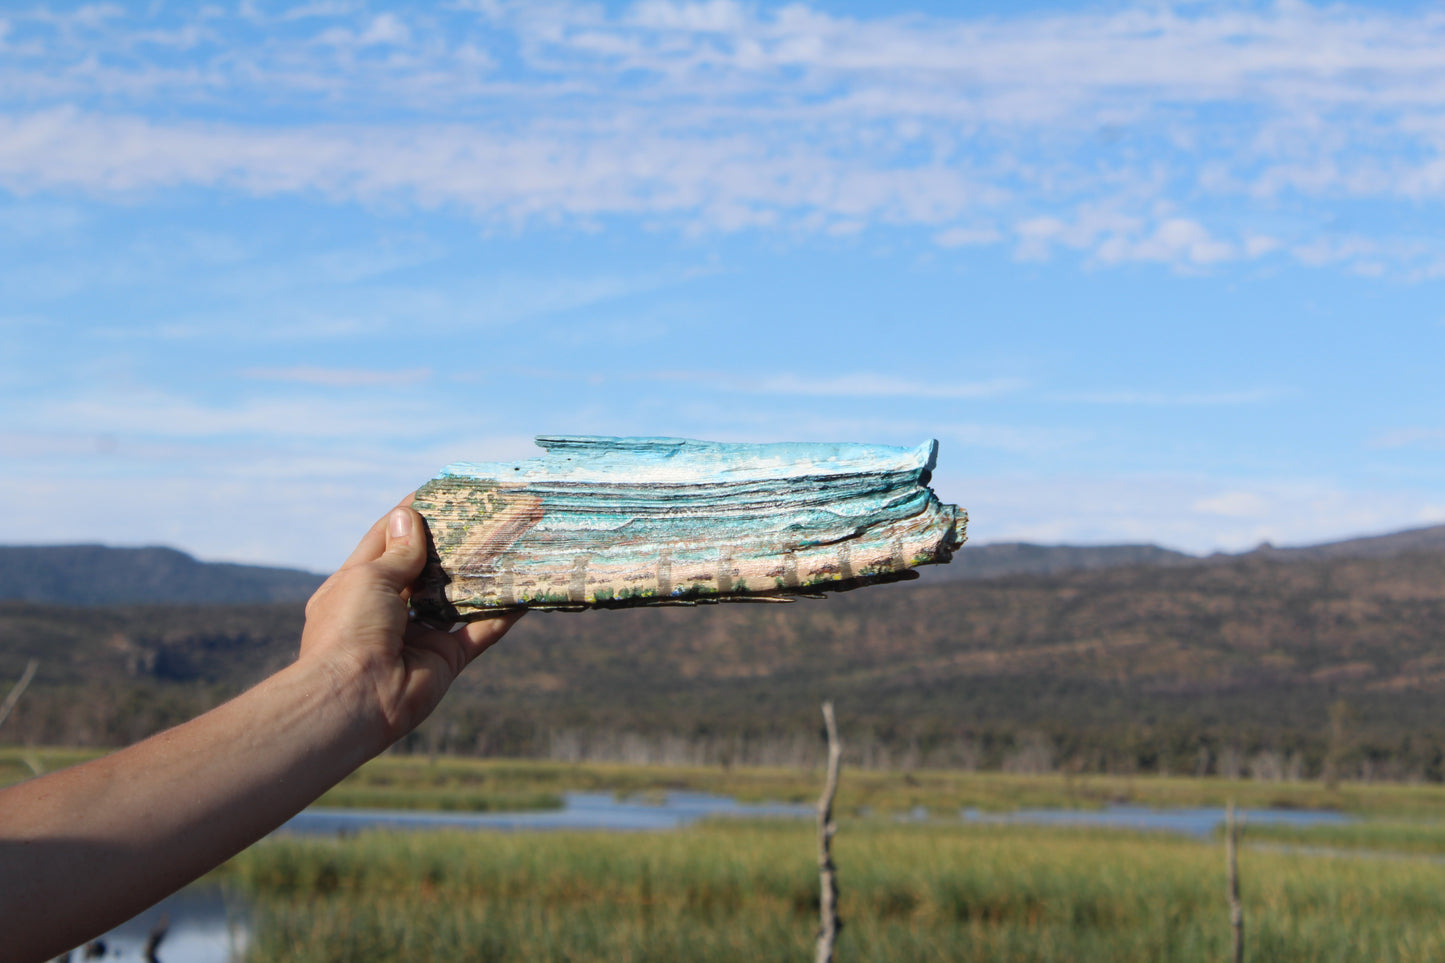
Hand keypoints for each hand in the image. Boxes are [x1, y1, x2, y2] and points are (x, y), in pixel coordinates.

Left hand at [299, 496, 521, 744]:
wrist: (355, 699)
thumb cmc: (350, 629)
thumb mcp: (369, 578)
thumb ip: (399, 552)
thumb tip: (411, 517)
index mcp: (358, 586)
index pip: (388, 541)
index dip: (413, 516)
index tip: (442, 492)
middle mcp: (389, 609)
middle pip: (427, 568)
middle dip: (454, 543)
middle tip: (486, 515)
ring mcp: (420, 635)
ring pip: (457, 598)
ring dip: (481, 575)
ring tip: (511, 545)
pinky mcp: (447, 658)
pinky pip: (480, 631)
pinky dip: (503, 613)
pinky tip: (526, 591)